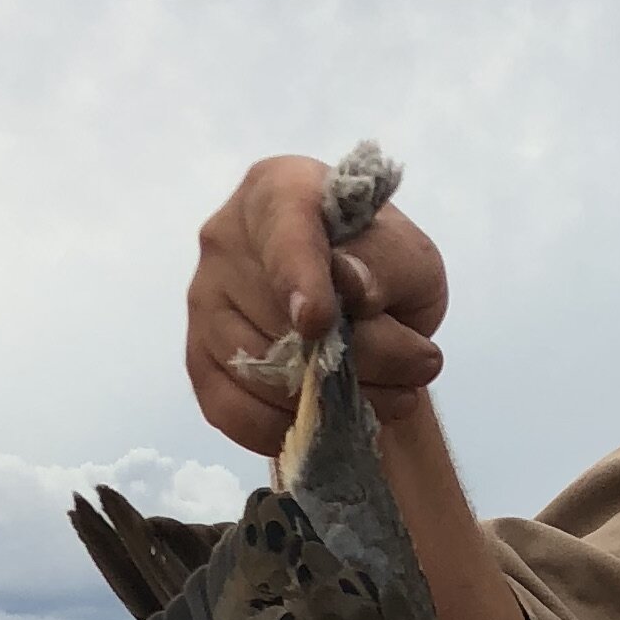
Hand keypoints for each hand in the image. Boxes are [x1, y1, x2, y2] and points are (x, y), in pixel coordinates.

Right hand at [185, 157, 450, 454]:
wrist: (360, 309)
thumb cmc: (382, 269)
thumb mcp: (411, 259)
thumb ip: (388, 265)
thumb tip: (352, 288)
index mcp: (280, 191)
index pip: (282, 233)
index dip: (297, 278)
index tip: (317, 321)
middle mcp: (225, 239)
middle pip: (280, 318)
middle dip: (361, 358)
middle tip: (421, 366)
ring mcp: (203, 300)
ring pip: (260, 371)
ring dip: (334, 399)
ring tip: (391, 393)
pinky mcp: (198, 359)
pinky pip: (231, 411)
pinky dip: (286, 428)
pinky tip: (333, 420)